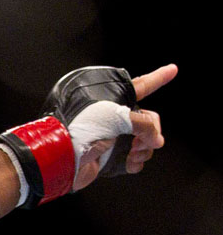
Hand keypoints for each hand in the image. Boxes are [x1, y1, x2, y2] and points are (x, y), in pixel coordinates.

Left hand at [71, 63, 175, 189]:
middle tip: (143, 142)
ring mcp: (113, 136)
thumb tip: (156, 140)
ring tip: (133, 154)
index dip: (158, 78)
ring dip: (145, 149)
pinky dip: (137, 162)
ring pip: (145, 140)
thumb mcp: (116, 116)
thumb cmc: (80, 128)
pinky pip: (136, 158)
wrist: (62, 157)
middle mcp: (113, 116)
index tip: (172, 69)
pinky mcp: (111, 154)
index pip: (141, 85)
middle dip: (152, 132)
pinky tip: (130, 164)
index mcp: (113, 99)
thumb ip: (145, 123)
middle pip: (149, 119)